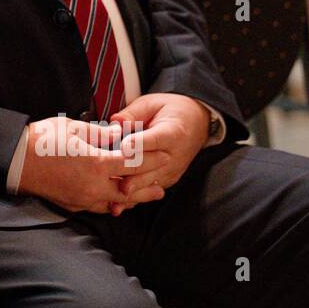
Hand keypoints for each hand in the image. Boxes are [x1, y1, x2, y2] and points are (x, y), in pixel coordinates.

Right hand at [16, 115, 171, 214]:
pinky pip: (98, 206)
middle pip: (129, 191)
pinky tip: (114, 200)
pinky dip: (110, 203)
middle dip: (147, 189)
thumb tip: (119, 133)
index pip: (134, 163)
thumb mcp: (74, 128)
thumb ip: (100, 133)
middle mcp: (94, 185)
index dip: (152, 159)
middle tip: (161, 188)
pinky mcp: (72, 204)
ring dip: (130, 200)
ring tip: (142, 197)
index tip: (165, 155)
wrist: (15, 161)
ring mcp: (83, 198)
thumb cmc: (43, 140)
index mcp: (97, 163)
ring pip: (114, 203)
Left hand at [106, 93, 209, 215]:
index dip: (138, 144)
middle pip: (151, 167)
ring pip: (150, 183)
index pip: (155, 139)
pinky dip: (134, 197)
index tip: (123, 148)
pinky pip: (150, 191)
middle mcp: (174, 155)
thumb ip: (133, 113)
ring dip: (130, 190)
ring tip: (112, 197)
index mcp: (172, 132)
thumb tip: (115, 121)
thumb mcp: (152, 103)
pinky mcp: (168, 180)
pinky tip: (117, 205)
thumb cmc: (170, 111)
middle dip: (131, 174)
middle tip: (112, 178)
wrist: (196, 123)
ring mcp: (172, 170)